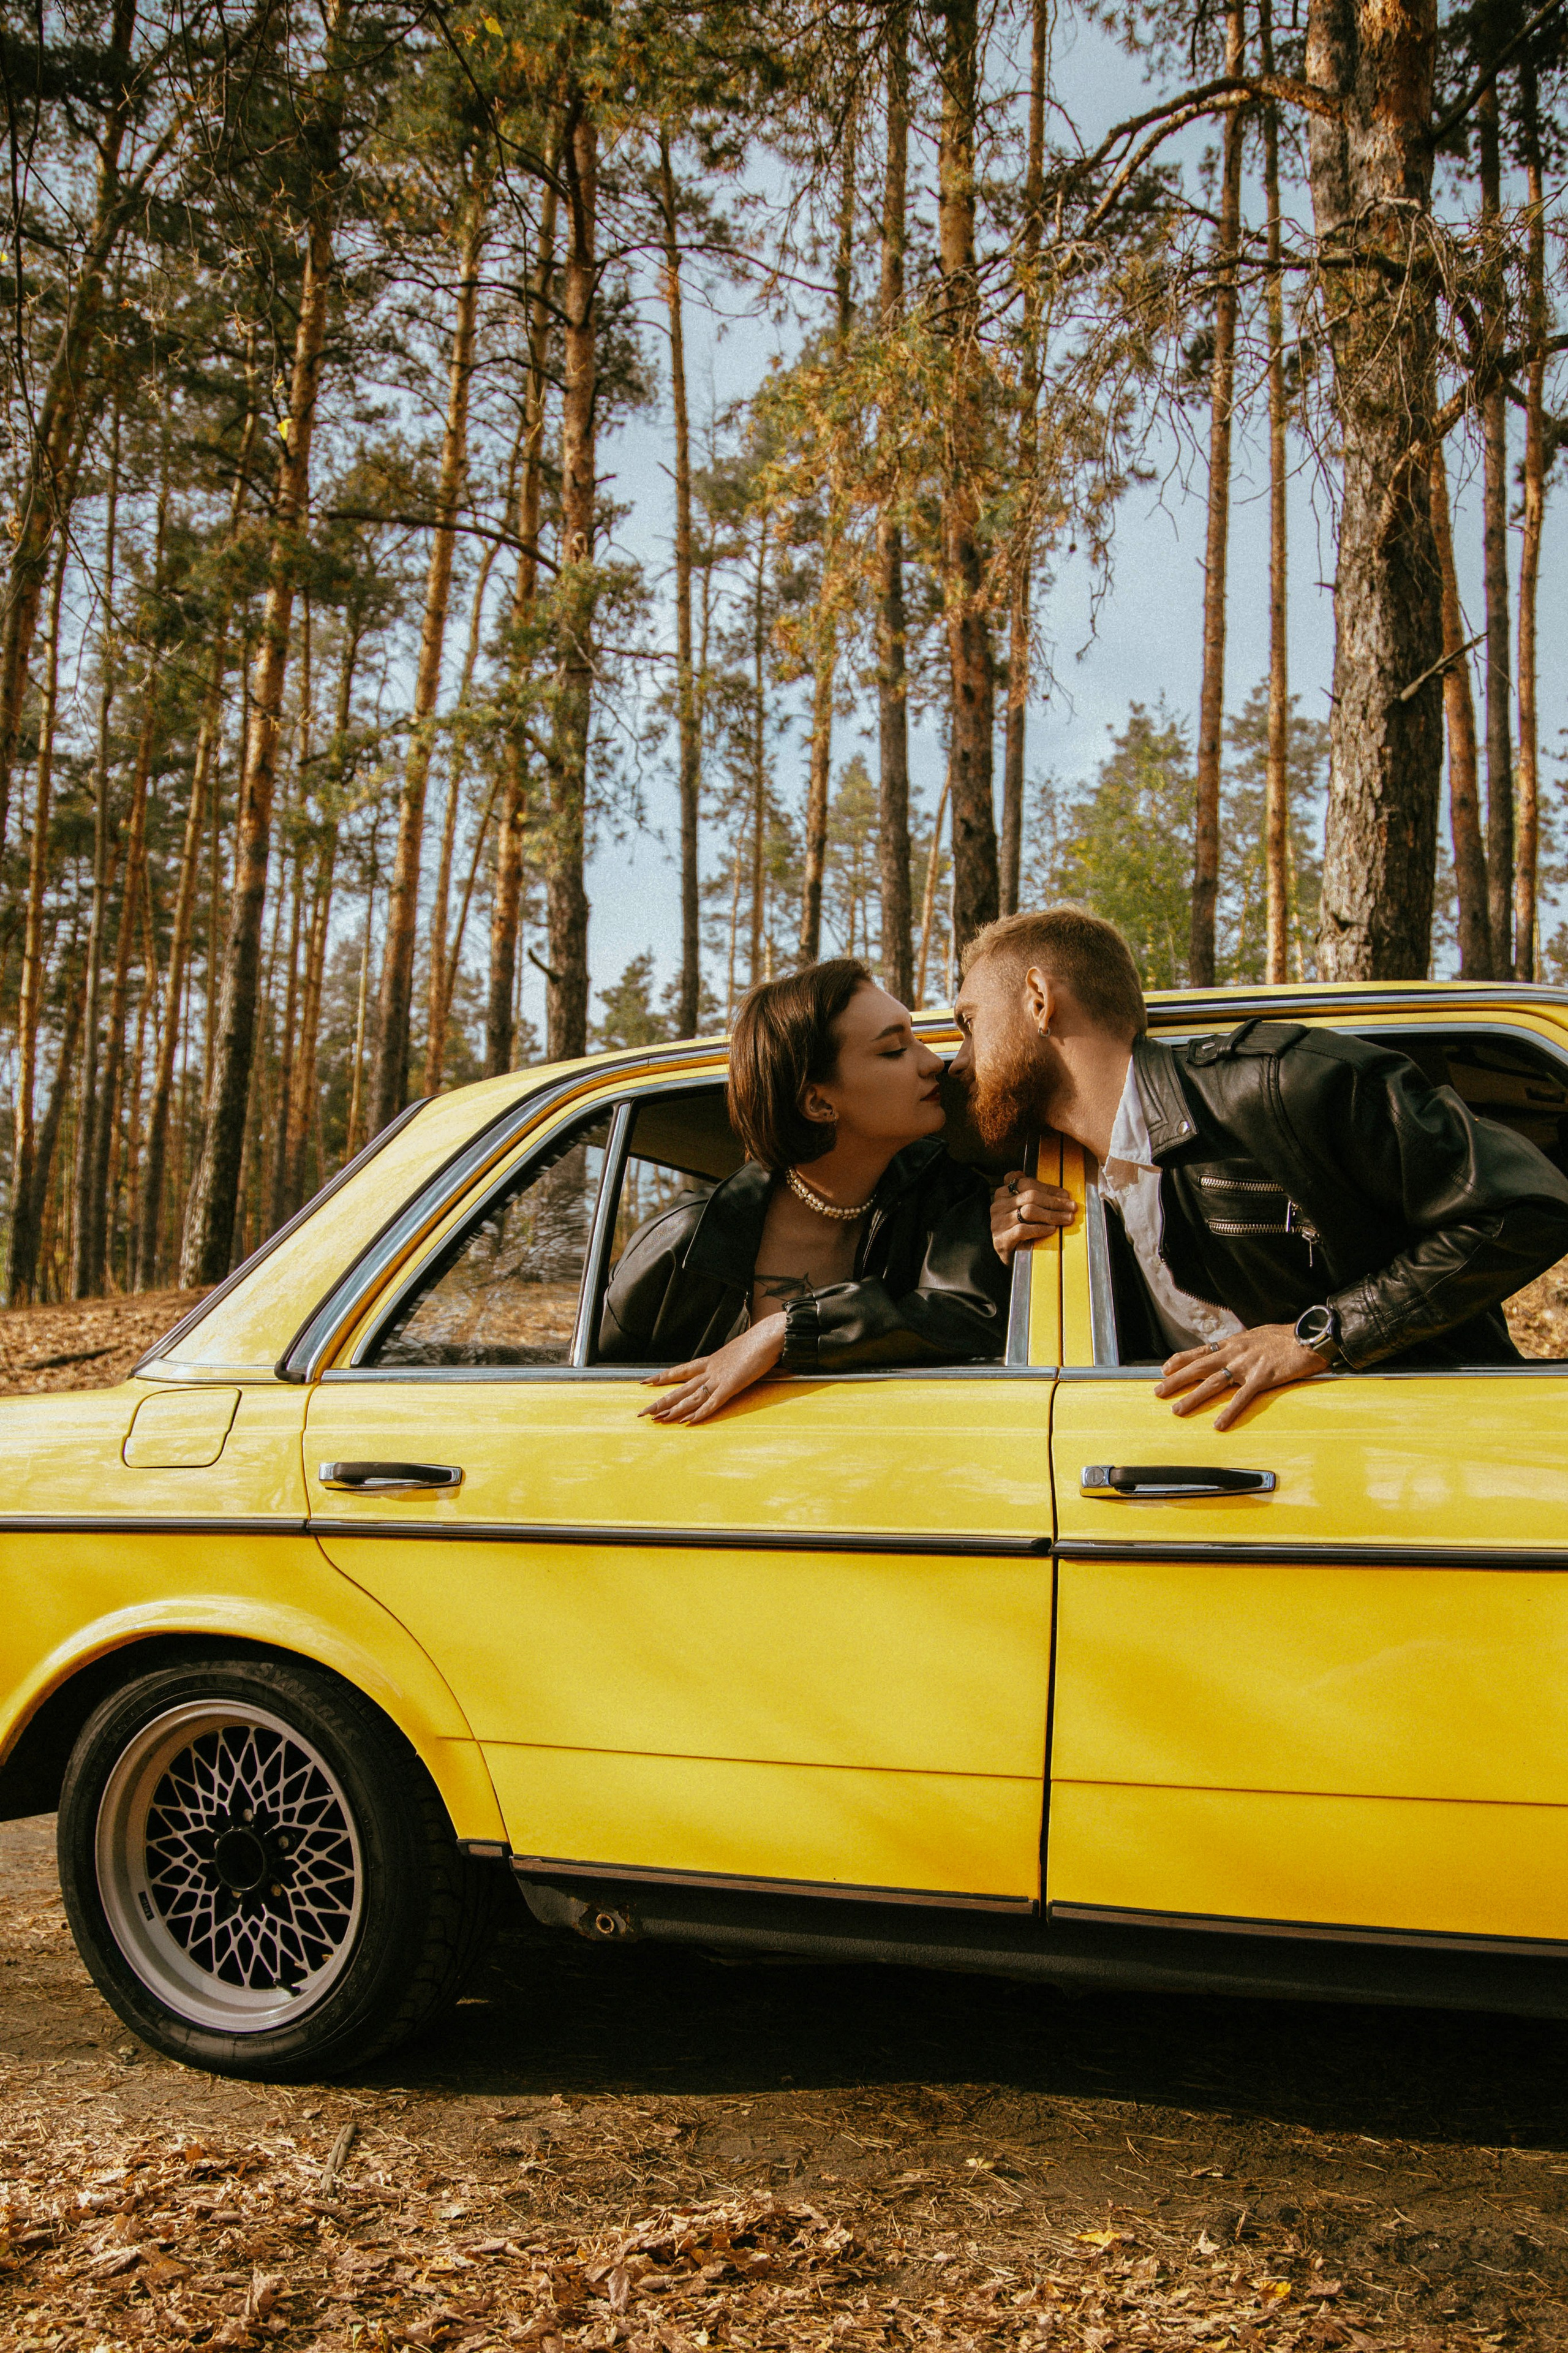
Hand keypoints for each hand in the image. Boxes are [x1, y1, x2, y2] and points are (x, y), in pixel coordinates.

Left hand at [639, 1314, 787, 1424]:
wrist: (768, 1335)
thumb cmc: (757, 1343)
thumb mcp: (737, 1353)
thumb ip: (729, 1362)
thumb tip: (729, 1365)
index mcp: (710, 1361)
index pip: (680, 1371)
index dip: (662, 1377)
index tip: (645, 1382)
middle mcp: (709, 1370)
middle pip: (679, 1388)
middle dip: (660, 1401)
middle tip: (643, 1413)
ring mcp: (719, 1378)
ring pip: (691, 1397)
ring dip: (675, 1410)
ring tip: (659, 1420)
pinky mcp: (732, 1386)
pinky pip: (713, 1402)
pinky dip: (701, 1413)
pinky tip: (689, 1421)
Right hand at [991, 1173, 1076, 1262]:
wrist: (1008, 1258)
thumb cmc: (1019, 1232)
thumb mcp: (1023, 1211)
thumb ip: (1034, 1197)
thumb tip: (1063, 1194)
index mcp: (1003, 1194)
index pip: (1027, 1183)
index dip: (1049, 1188)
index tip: (1066, 1195)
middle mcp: (999, 1206)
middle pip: (1030, 1196)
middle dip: (1055, 1201)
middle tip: (1072, 1207)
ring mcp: (998, 1222)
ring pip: (1029, 1211)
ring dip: (1052, 1215)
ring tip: (1067, 1219)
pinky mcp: (1001, 1239)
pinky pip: (1023, 1230)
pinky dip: (1040, 1229)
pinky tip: (1052, 1230)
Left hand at [1156, 1324, 1330, 1430]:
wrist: (1307, 1336)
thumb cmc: (1284, 1336)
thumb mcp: (1256, 1335)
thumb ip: (1241, 1345)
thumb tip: (1230, 1349)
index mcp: (1233, 1343)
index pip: (1199, 1351)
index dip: (1180, 1360)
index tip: (1164, 1368)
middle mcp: (1234, 1353)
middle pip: (1198, 1367)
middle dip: (1175, 1380)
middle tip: (1158, 1392)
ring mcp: (1246, 1366)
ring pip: (1212, 1383)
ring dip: (1193, 1397)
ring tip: (1177, 1410)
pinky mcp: (1261, 1378)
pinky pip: (1241, 1398)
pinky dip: (1229, 1412)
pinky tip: (1218, 1425)